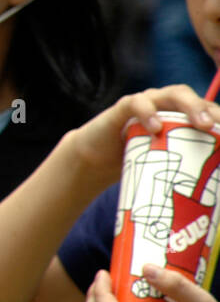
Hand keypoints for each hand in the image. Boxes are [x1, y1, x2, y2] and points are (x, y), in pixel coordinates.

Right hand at [66, 85, 219, 188]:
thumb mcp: (167, 167)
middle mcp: (167, 105)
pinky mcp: (122, 109)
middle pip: (197, 99)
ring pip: (173, 94)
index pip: (209, 111)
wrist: (94, 163)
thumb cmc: (136, 165)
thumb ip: (189, 173)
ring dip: (192, 107)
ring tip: (201, 125)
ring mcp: (146, 104)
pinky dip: (149, 113)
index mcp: (182, 117)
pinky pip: (137, 103)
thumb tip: (216, 207)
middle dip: (212, 112)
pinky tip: (156, 128)